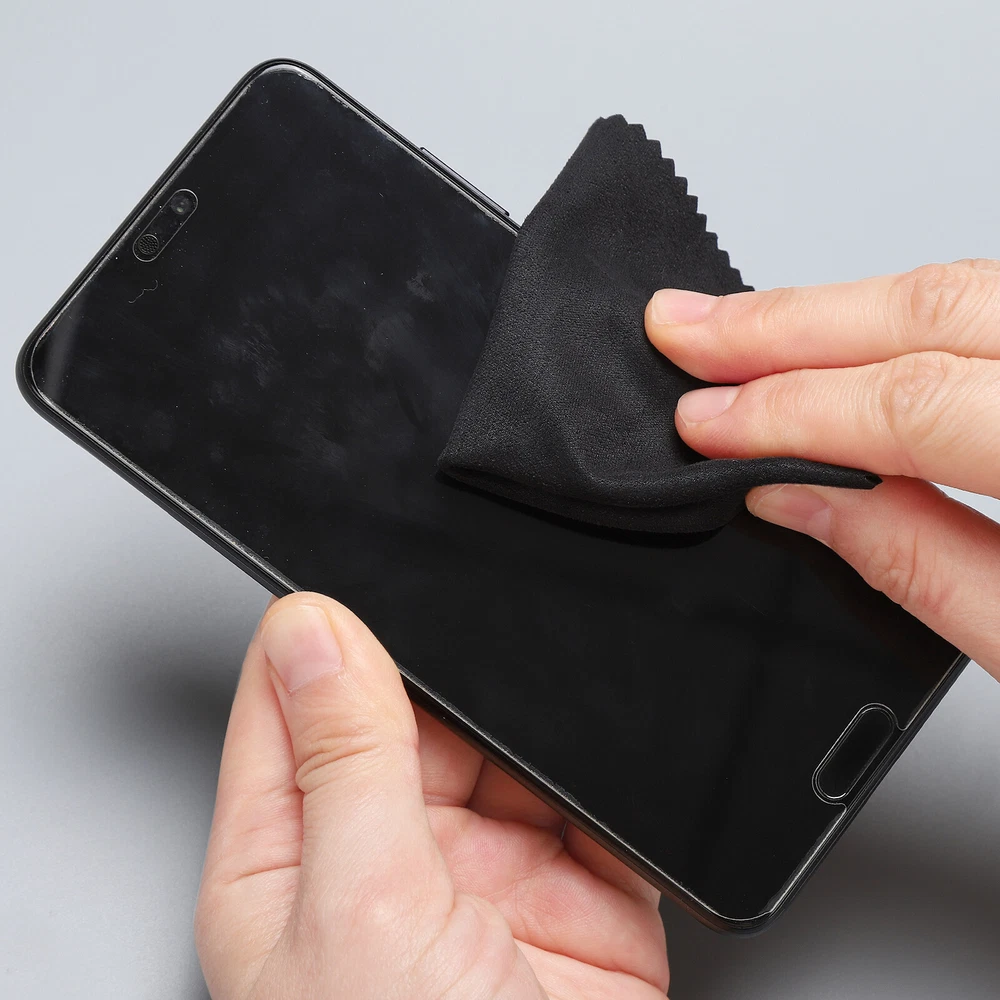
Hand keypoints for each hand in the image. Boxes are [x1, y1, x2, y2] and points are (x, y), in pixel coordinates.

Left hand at [195, 593, 667, 998]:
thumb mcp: (362, 909)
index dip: (317, 634)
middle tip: (474, 627)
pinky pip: (589, 791)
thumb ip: (343, 759)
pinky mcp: (573, 885)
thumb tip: (309, 631)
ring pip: (505, 741)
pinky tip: (596, 752)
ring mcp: (483, 868)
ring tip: (547, 691)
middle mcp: (382, 857)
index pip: (286, 707)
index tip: (349, 571)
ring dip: (530, 720)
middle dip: (447, 677)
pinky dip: (600, 768)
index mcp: (289, 861)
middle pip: (407, 711)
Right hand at [645, 259, 999, 680]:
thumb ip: (917, 562)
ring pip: (968, 286)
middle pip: (937, 307)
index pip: (916, 405)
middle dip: (790, 321)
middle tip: (684, 326)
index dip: (791, 411)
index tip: (703, 420)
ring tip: (741, 327)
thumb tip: (792, 496)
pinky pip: (990, 304)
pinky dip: (902, 317)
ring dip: (838, 309)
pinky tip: (837, 336)